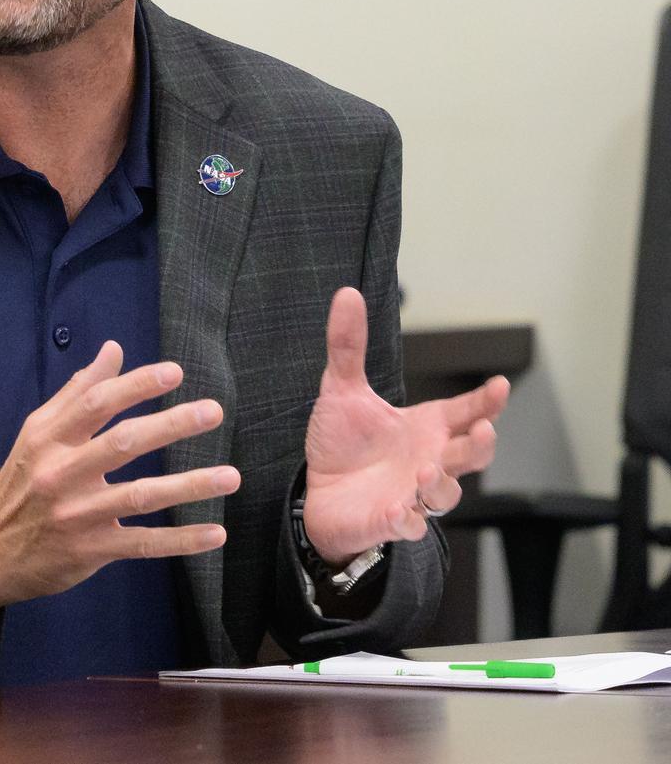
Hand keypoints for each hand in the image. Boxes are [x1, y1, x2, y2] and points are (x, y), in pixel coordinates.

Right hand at [0, 341, 239, 614]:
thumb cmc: (21, 483)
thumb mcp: (37, 433)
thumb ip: (77, 392)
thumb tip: (113, 351)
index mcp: (49, 437)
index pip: (97, 403)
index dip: (136, 386)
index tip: (175, 373)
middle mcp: (62, 473)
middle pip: (123, 443)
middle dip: (171, 425)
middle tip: (213, 411)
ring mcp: (79, 515)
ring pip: (141, 496)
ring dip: (190, 485)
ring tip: (231, 475)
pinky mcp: (92, 550)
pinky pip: (143, 544)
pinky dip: (181, 541)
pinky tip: (215, 532)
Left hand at [302, 287, 509, 566]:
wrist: (319, 494)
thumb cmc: (342, 444)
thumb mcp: (341, 389)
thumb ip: (348, 345)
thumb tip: (346, 294)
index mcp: (426, 427)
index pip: (466, 411)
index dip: (486, 402)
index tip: (500, 386)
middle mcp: (429, 460)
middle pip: (471, 454)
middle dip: (481, 444)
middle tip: (483, 429)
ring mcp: (413, 493)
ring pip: (445, 494)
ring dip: (441, 483)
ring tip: (426, 468)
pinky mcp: (390, 520)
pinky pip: (408, 525)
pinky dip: (407, 520)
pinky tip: (399, 511)